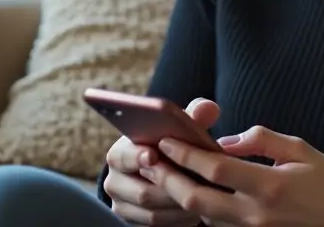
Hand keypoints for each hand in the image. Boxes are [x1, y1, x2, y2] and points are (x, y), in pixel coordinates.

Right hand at [103, 97, 221, 225]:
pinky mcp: (133, 223)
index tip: (153, 155)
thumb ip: (192, 116)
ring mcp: (123, 205)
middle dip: (172, 188)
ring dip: (179, 207)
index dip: (137, 157)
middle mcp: (115, 182)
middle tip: (196, 183)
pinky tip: (196, 212)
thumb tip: (208, 109)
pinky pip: (156, 226)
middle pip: (142, 192)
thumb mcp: (177, 128)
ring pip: (152, 212)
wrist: (160, 170)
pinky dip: (178, 220)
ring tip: (203, 198)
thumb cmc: (169, 144)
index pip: (123, 156)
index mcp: (120, 153)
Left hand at [149, 125, 323, 226]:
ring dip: (179, 196)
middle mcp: (256, 215)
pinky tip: (189, 193)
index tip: (166, 140)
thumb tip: (225, 141)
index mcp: (269, 186)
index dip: (186, 154)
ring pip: (203, 217)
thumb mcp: (298, 149)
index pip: (216, 169)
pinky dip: (200, 211)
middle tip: (150, 161)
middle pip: (198, 200)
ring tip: (161, 174)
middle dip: (169, 180)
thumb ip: (260, 141)